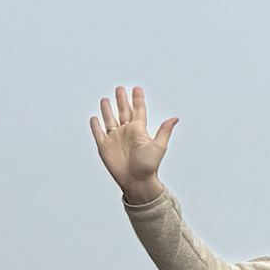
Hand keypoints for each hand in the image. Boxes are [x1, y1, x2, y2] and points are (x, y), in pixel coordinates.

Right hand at [90, 87, 175, 203]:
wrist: (136, 180)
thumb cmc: (149, 166)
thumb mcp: (158, 146)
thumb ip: (164, 131)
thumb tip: (175, 118)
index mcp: (139, 131)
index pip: (138, 111)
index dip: (137, 100)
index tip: (137, 88)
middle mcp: (127, 133)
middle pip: (123, 112)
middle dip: (121, 100)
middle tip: (120, 88)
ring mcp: (115, 139)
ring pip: (109, 120)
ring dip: (107, 110)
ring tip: (105, 99)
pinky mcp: (104, 147)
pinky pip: (98, 134)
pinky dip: (95, 126)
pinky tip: (94, 118)